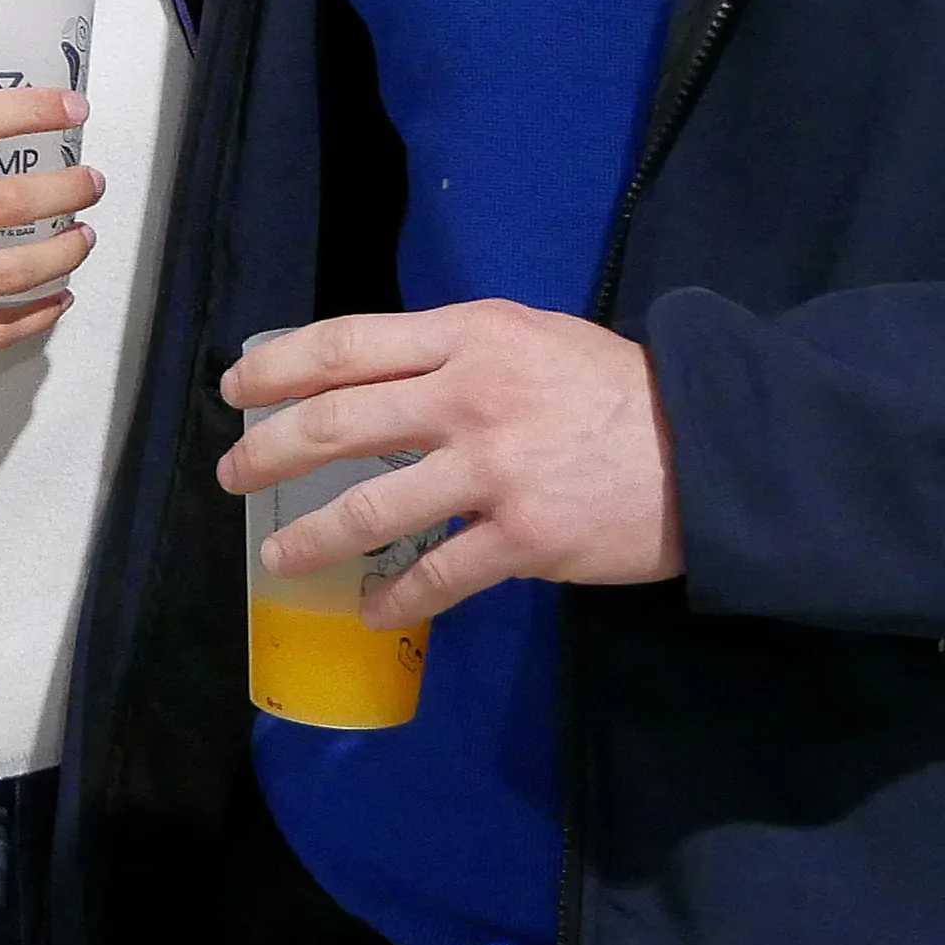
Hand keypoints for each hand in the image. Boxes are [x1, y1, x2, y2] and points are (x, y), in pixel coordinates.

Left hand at [215, 303, 683, 623]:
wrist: (712, 448)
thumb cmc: (615, 388)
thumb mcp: (530, 337)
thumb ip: (454, 352)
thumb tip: (374, 374)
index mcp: (467, 339)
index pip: (344, 346)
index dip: (277, 367)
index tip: (235, 390)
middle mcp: (469, 398)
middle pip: (337, 423)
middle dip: (268, 452)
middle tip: (233, 474)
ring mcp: (494, 472)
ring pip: (371, 507)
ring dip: (312, 537)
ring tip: (279, 556)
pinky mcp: (525, 539)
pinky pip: (440, 576)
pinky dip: (397, 598)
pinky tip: (373, 608)